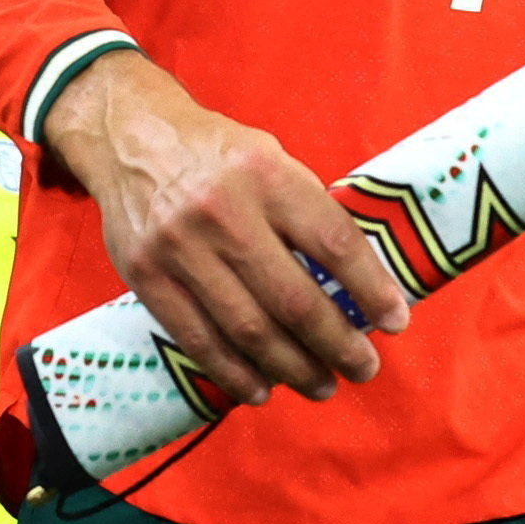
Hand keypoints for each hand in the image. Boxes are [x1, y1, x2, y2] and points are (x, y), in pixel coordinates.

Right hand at [46, 54, 408, 404]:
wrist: (128, 135)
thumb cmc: (216, 152)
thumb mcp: (269, 156)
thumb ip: (306, 210)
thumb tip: (356, 281)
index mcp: (266, 174)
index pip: (334, 242)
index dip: (370, 289)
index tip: (396, 321)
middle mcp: (224, 211)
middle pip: (293, 298)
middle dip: (337, 343)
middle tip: (363, 367)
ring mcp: (180, 247)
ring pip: (248, 328)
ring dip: (292, 368)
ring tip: (322, 385)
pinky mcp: (145, 275)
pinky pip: (197, 339)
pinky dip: (234, 372)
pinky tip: (261, 389)